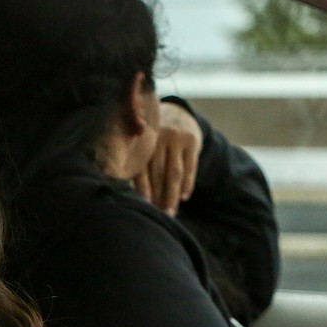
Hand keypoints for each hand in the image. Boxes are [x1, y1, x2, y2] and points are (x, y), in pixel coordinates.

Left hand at [134, 101, 201, 215]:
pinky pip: (190, 167)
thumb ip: (138, 160)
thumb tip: (134, 193)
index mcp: (141, 140)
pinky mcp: (192, 141)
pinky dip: (187, 183)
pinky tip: (184, 197)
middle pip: (158, 173)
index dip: (143, 189)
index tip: (144, 206)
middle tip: (160, 214)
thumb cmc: (154, 136)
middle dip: (158, 196)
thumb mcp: (144, 141)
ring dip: (172, 194)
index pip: (142, 169)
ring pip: (174, 172)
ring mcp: (175, 138)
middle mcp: (157, 138)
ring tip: (172, 211)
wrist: (178, 112)